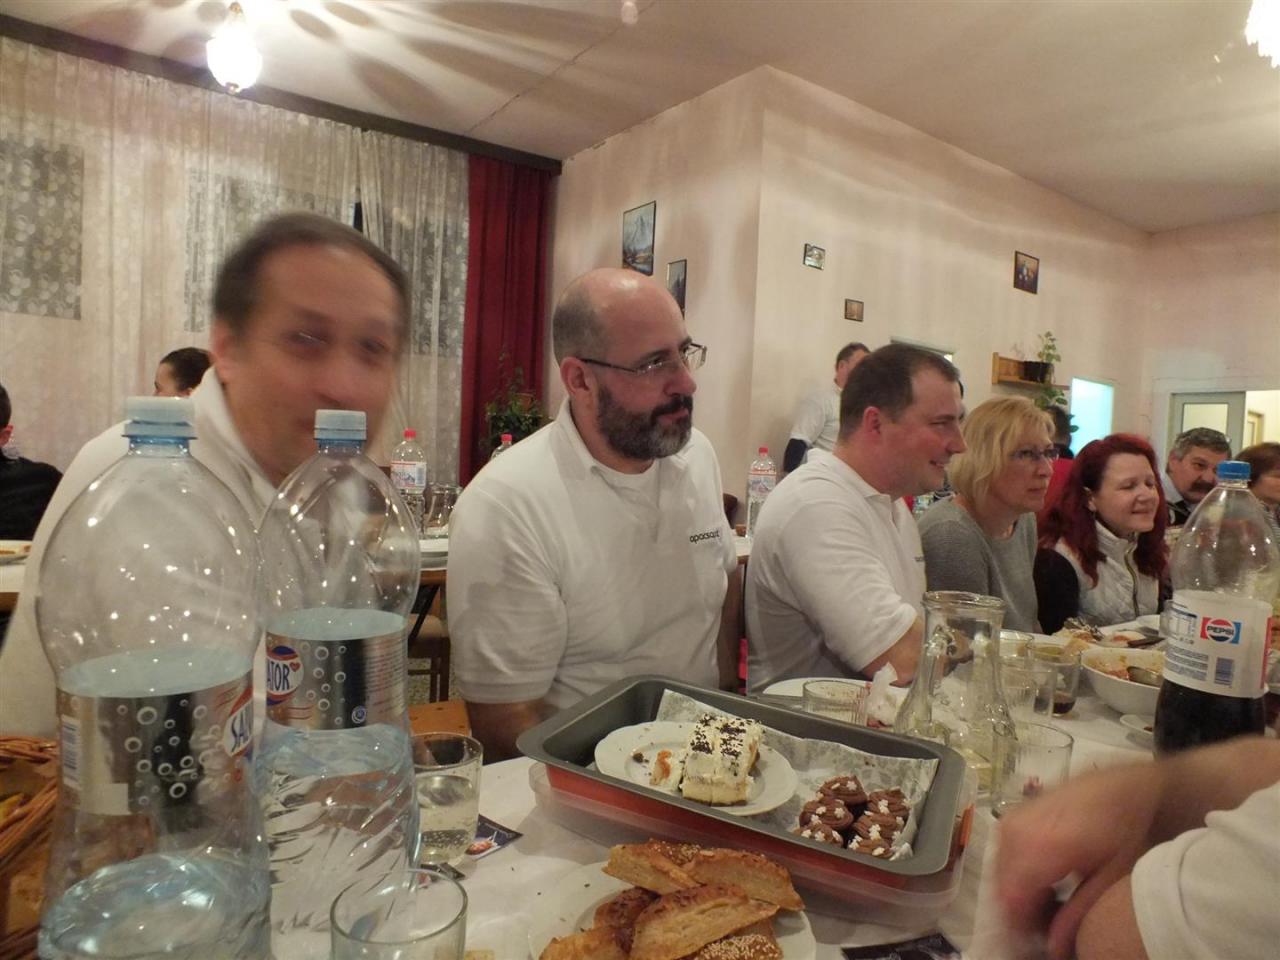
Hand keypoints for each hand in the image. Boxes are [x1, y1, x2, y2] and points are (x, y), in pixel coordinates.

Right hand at [994, 762, 1162, 959]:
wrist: (1125, 784)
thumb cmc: (1125, 830)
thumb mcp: (1109, 877)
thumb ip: (1077, 914)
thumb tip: (1052, 949)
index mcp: (1042, 847)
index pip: (1010, 900)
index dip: (1019, 928)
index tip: (1036, 944)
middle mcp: (1017, 831)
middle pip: (1001, 889)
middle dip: (1019, 913)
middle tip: (1047, 927)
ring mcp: (1012, 820)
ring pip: (999, 874)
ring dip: (1018, 894)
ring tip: (1050, 905)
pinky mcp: (1012, 814)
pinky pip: (1003, 855)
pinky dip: (1017, 874)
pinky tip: (1044, 883)